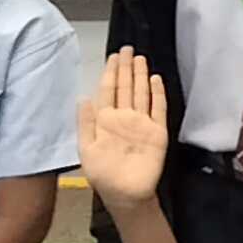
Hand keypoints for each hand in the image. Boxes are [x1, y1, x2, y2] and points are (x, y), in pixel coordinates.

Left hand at [73, 50, 171, 212]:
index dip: (110, 73)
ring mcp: (142, 123)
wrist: (125, 193)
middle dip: (125, 68)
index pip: (108, 90)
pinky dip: (157, 94)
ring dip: (140, 76)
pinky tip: (155, 80)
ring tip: (140, 58)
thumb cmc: (102, 174)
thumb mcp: (86, 148)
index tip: (112, 56)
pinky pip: (158, 108)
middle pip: (125, 87)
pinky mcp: (157, 131)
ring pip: (141, 93)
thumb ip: (86, 123)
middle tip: (126, 49)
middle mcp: (124, 117)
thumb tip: (84, 97)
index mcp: (105, 120)